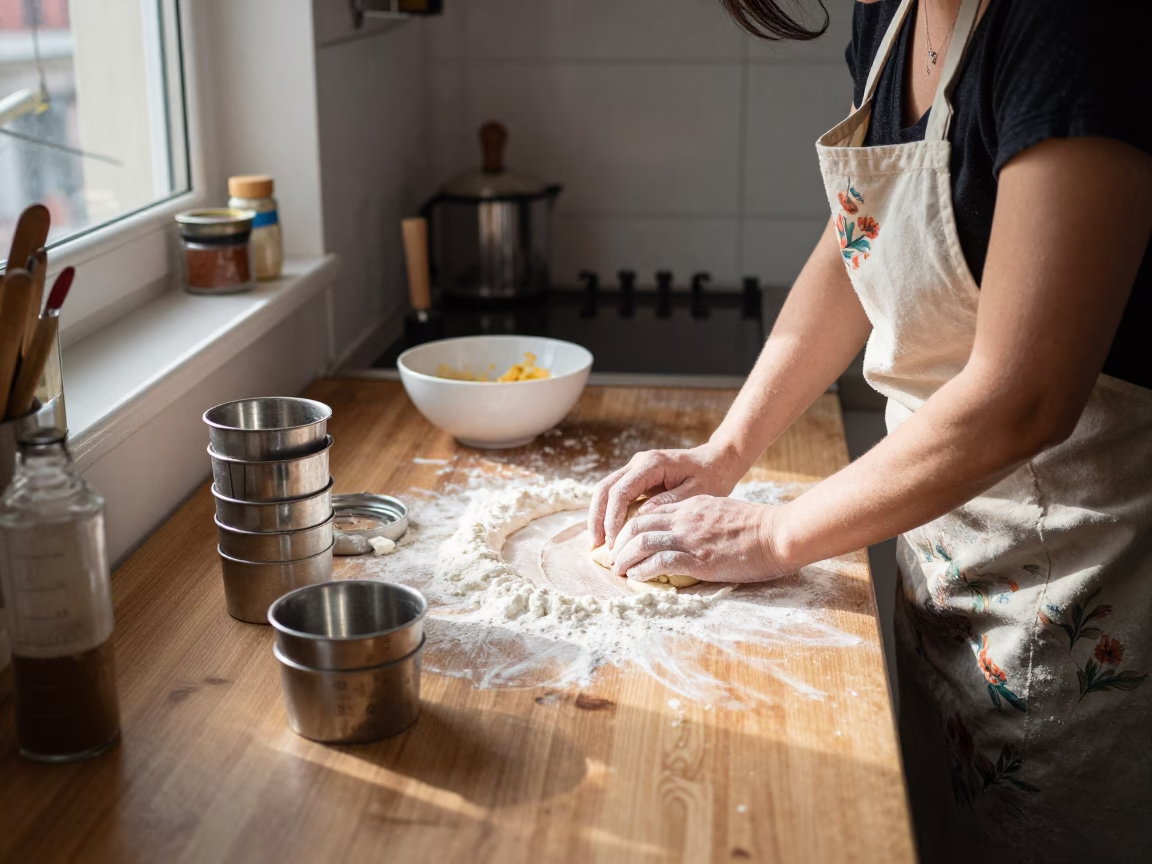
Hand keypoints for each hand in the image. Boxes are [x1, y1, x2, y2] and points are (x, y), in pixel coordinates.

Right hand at [587, 442, 747, 548]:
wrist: (716, 461)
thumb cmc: (711, 476)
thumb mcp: (697, 492)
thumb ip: (670, 502)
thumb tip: (641, 517)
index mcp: (652, 464)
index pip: (620, 491)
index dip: (612, 518)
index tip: (613, 542)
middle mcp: (638, 463)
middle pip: (604, 489)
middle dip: (597, 518)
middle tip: (595, 546)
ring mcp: (634, 469)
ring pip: (605, 490)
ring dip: (598, 516)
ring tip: (597, 543)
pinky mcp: (636, 477)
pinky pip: (614, 494)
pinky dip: (607, 513)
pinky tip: (607, 533)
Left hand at [608, 495, 790, 583]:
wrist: (779, 533)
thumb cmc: (758, 526)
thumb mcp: (722, 511)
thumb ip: (700, 518)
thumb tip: (686, 533)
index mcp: (692, 505)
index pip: (649, 511)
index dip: (630, 526)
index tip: (623, 541)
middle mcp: (685, 518)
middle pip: (637, 524)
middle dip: (619, 541)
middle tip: (613, 557)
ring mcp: (691, 538)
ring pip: (642, 542)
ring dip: (624, 557)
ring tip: (618, 570)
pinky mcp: (699, 560)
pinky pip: (660, 562)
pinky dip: (642, 570)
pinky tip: (636, 576)